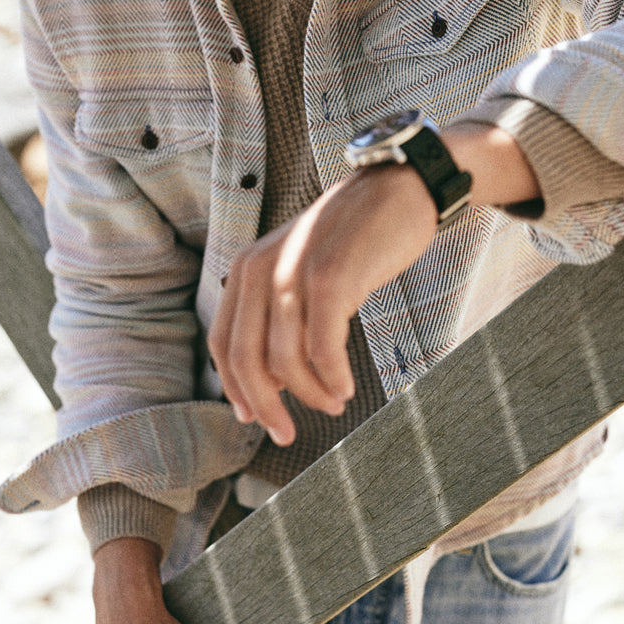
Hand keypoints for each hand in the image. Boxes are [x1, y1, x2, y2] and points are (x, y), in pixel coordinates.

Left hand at [208, 122, 538, 446]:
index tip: (253, 418)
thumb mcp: (300, 268)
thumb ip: (279, 313)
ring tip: (334, 404)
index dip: (235, 388)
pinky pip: (323, 348)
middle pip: (246, 360)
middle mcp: (259, 268)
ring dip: (310, 394)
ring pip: (285, 360)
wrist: (399, 190)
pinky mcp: (330, 278)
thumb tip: (271, 381)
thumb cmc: (354, 238)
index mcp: (246, 268)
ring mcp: (294, 271)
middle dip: (267, 406)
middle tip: (287, 434)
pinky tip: (345, 388)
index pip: (224, 343)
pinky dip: (332, 377)